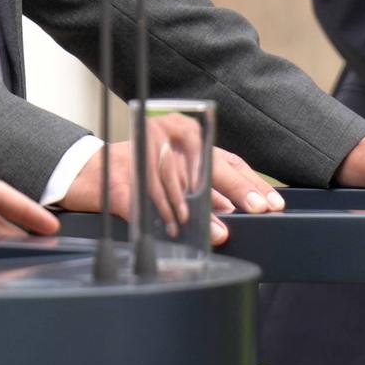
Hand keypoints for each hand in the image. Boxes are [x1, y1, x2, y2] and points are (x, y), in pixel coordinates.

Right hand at [59, 118, 284, 245]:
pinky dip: (165, 215)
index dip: (250, 181)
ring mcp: (144, 152)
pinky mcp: (124, 176)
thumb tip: (235, 214)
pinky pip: (151, 199)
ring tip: (219, 232)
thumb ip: (206, 189)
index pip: (226, 158)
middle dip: (236, 189)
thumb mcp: (178, 174)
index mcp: (186, 133)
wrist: (94, 175)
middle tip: (256, 210)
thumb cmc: (141, 173)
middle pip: (208, 163)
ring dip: (200, 212)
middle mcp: (168, 135)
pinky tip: (178, 228)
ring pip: (180, 183)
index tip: (270, 203)